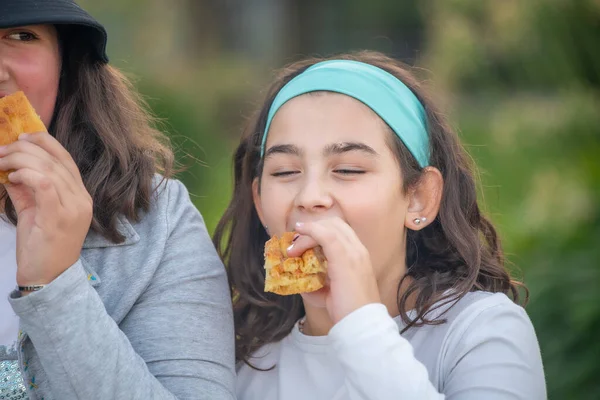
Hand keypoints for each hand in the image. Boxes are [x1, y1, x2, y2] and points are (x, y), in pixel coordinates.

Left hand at [0, 132, 91, 286]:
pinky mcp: (59, 218)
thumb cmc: (41, 248)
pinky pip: (46, 185)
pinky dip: (27, 174)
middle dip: (25, 149)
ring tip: (2, 161)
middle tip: (1, 150)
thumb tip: (10, 167)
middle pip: (56, 160)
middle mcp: (82, 199)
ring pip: (50, 169)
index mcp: (80, 196)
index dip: (44, 142)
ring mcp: (74, 208)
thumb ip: (26, 189)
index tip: (21, 137)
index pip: (66, 159)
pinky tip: (12, 176)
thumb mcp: (33, 212)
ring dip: (21, 159)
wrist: (48, 279)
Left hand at [287, 218, 380, 323]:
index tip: (303, 241)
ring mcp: (354, 253)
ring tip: (293, 247)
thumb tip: (301, 285)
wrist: (361, 323)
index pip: (341, 232)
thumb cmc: (347, 312)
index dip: (320, 231)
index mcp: (359, 257)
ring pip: (329, 227)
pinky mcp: (344, 258)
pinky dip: (311, 231)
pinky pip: (326, 235)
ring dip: (307, 233)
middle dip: (313, 229)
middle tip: (296, 243)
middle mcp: (359, 250)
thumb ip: (319, 286)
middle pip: (335, 224)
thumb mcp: (331, 295)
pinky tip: (300, 234)